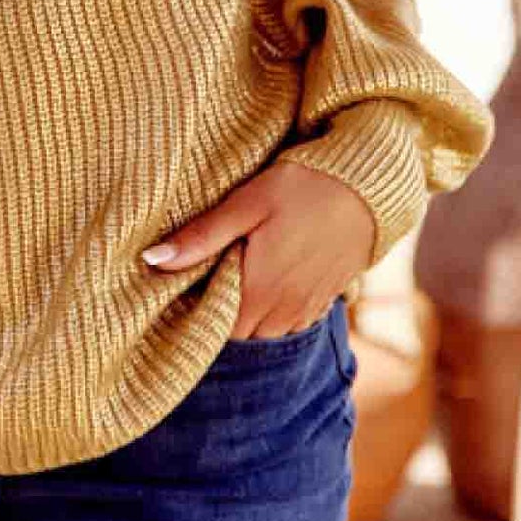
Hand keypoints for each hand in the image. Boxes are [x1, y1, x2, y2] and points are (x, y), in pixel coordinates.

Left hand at [140, 160, 376, 338]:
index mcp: (259, 290)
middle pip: (241, 334)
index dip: (200, 310)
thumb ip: (201, 237)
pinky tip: (271, 279)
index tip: (189, 285)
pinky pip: (293, 322)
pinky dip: (277, 311)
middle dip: (223, 314)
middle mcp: (285, 309)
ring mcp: (308, 307)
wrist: (368, 186)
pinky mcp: (327, 299)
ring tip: (240, 276)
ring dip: (251, 314)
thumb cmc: (302, 188)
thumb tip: (152, 260)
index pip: (217, 328)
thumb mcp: (245, 204)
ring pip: (268, 332)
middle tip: (211, 276)